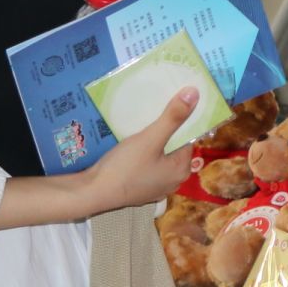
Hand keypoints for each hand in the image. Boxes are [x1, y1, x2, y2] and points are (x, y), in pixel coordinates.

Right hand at [83, 88, 200, 213]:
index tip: (172, 105)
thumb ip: (173, 117)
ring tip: (143, 124)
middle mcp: (173, 182)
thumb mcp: (150, 138)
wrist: (92, 193)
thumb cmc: (125, 167)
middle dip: (166, 132)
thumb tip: (195, 94)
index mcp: (181, 170)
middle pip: (173, 149)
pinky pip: (146, 167)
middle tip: (155, 111)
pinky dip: (142, 156)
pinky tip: (131, 146)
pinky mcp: (139, 190)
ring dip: (152, 143)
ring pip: (159, 158)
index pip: (188, 139)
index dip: (181, 122)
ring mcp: (155, 188)